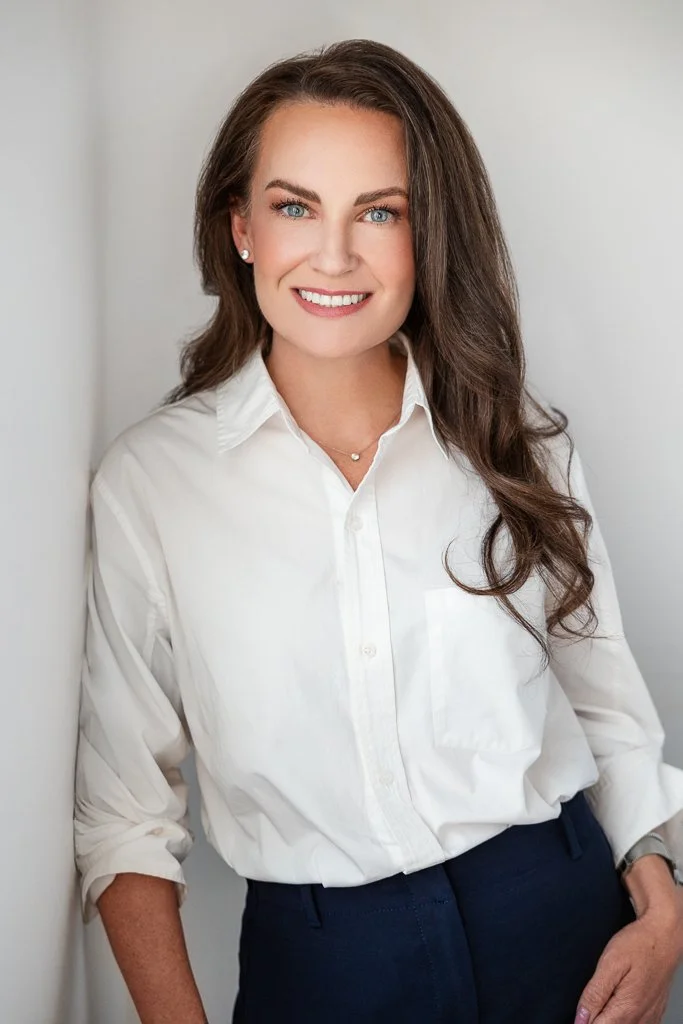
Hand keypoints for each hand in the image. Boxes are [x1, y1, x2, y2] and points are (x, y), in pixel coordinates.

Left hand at [574, 896, 682, 1022]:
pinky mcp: (654, 1013)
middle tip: (597, 993)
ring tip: (609, 993)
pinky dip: (623, 1017)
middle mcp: (640, 1019)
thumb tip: (581, 1018)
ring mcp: (649, 1017)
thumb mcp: (610, 964)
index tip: (582, 1008)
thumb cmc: (638, 945)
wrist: (664, 937)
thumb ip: (594, 994)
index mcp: (626, 1009)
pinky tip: (619, 1000)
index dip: (584, 1019)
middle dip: (596, 1016)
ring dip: (609, 1016)